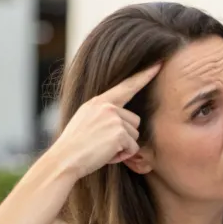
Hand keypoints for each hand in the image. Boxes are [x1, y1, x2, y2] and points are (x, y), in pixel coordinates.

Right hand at [48, 64, 160, 179]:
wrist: (64, 159)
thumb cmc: (74, 146)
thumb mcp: (85, 120)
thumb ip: (103, 114)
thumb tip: (122, 120)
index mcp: (98, 102)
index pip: (126, 86)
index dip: (144, 76)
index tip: (158, 64)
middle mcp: (107, 107)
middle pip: (135, 121)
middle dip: (125, 136)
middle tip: (102, 144)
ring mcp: (114, 119)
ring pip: (135, 136)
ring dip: (123, 147)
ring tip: (101, 149)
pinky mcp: (119, 133)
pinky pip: (133, 148)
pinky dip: (123, 156)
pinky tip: (105, 155)